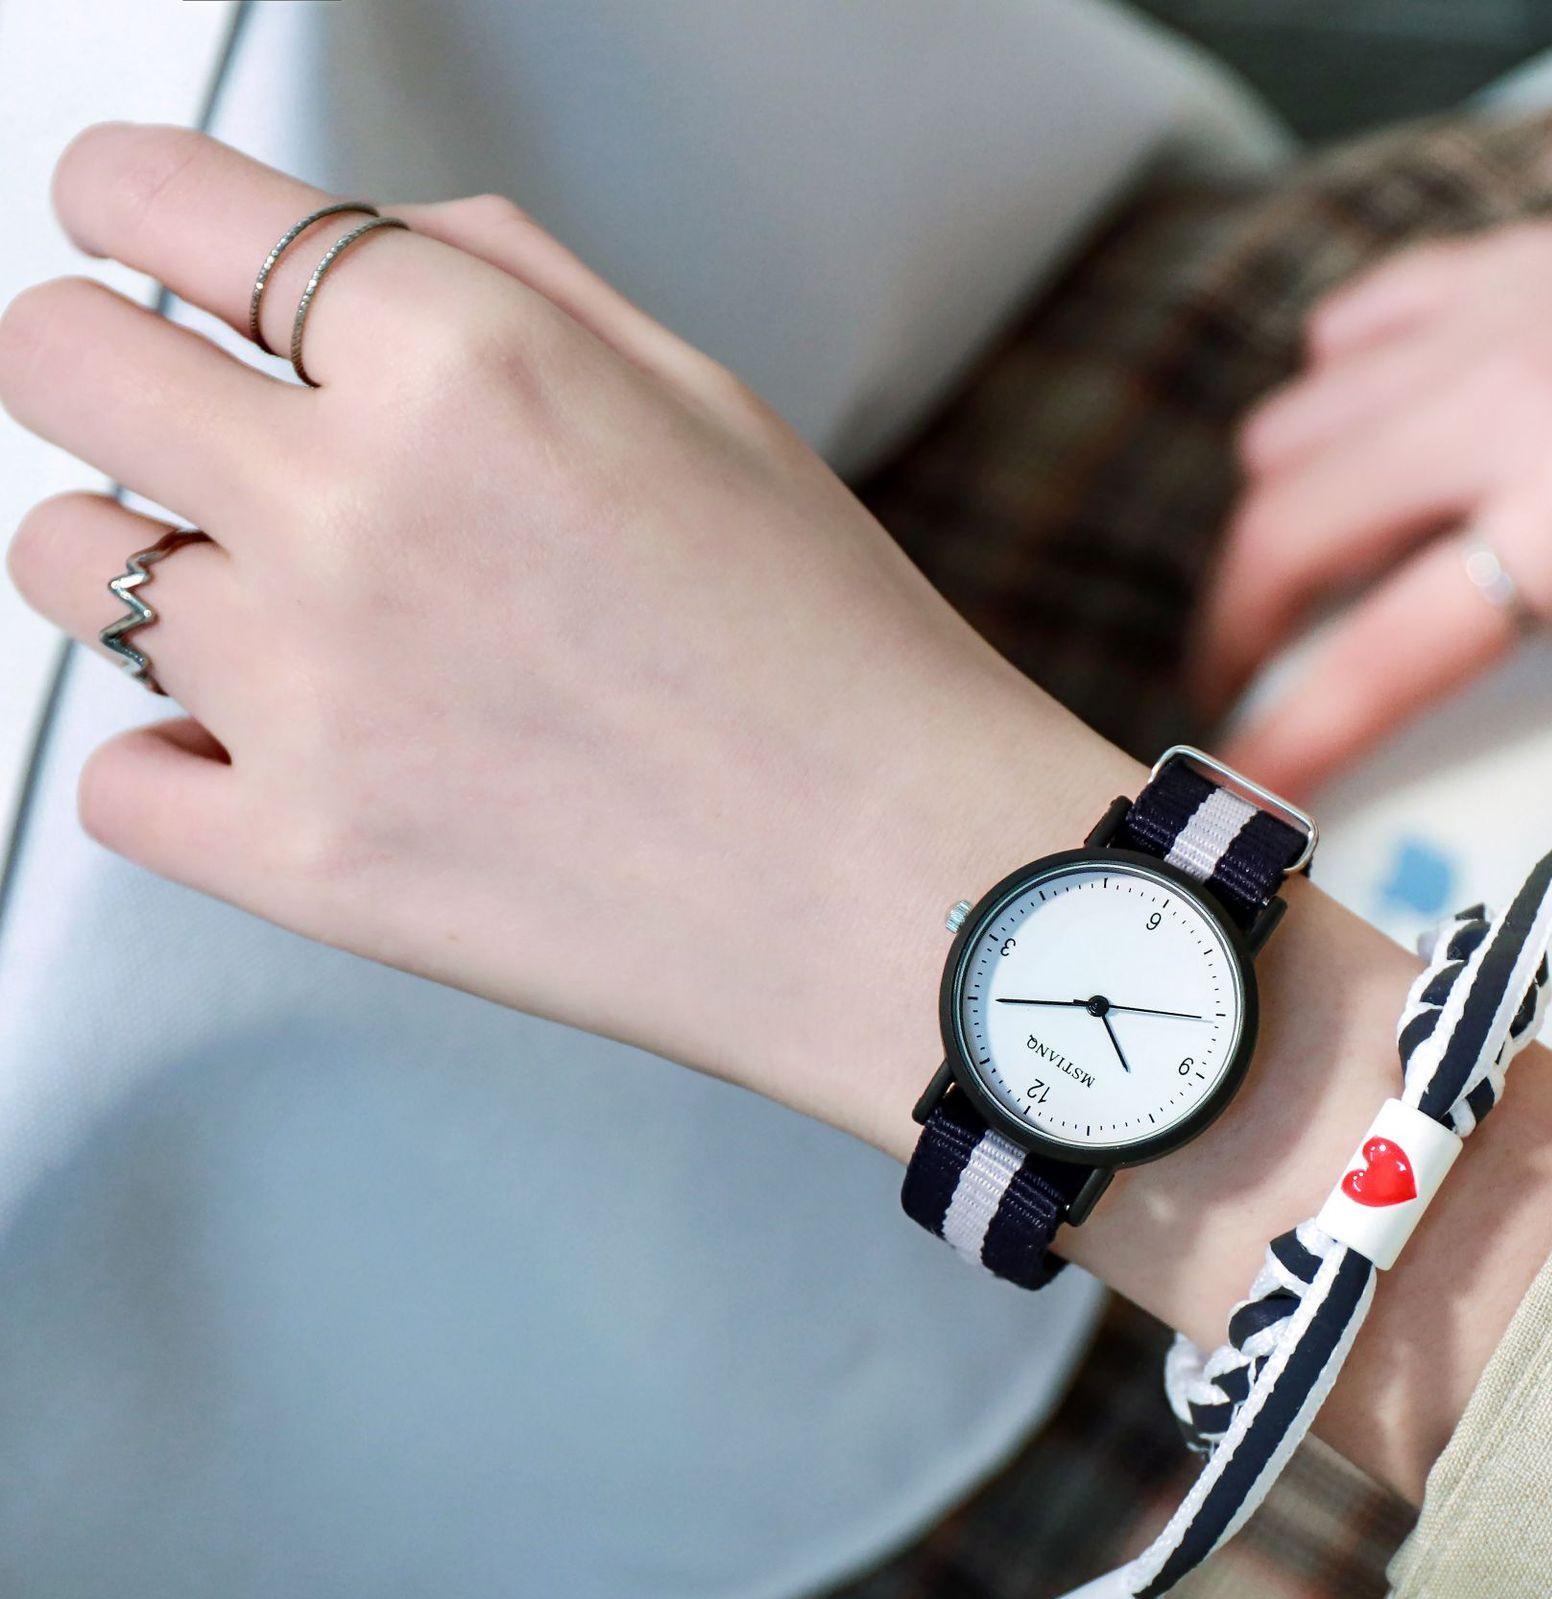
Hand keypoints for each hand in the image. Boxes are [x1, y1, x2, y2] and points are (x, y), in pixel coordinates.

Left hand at [0, 124, 1115, 1141]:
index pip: (149, 195)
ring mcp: (313, 697)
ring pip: (66, 569)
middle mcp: (355, 511)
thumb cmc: (839, 661)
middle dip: (110, 370)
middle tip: (186, 425)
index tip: (139, 243)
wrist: (904, 888)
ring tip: (285, 613)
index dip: (127, 204)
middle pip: (48, 360)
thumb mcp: (708, 403)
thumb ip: (502, 283)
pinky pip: (119, 779)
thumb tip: (350, 249)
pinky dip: (184, 759)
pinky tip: (295, 750)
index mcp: (461, 362)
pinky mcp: (307, 862)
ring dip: (147, 566)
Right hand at [1197, 102, 1551, 971]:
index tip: (1237, 799)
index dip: (1288, 743)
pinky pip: (1339, 340)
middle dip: (1227, 636)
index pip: (1379, 656)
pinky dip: (1322, 408)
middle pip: (1278, 537)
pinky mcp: (1486, 267)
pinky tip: (1368, 459)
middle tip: (1239, 697)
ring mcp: (1482, 325)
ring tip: (1303, 592)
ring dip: (1270, 524)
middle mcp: (1503, 410)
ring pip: (1283, 435)